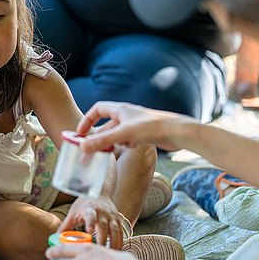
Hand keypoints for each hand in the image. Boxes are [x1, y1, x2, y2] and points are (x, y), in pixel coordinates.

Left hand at [58, 195, 124, 248]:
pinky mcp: (119, 221)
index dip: (90, 222)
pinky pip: (121, 233)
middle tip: (98, 252)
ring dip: (113, 244)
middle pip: (103, 226)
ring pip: (115, 231)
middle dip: (102, 239)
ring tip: (109, 255)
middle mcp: (102, 213)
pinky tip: (116, 253)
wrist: (100, 192)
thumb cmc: (84, 204)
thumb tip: (56, 238)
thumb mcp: (74, 212)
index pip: (90, 215)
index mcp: (89, 209)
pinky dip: (119, 243)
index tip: (88, 231)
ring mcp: (112, 217)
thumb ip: (66, 225)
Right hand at [76, 102, 193, 152]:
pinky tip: (129, 147)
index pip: (98, 109)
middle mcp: (128, 114)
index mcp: (121, 109)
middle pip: (107, 123)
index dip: (87, 120)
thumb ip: (103, 141)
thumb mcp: (123, 135)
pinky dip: (125, 143)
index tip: (81, 133)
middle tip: (92, 147)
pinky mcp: (145, 133)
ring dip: (112, 141)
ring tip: (110, 150)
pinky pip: (128, 138)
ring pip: (118, 132)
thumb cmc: (152, 128)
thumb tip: (83, 147)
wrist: (178, 132)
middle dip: (99, 135)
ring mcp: (137, 124)